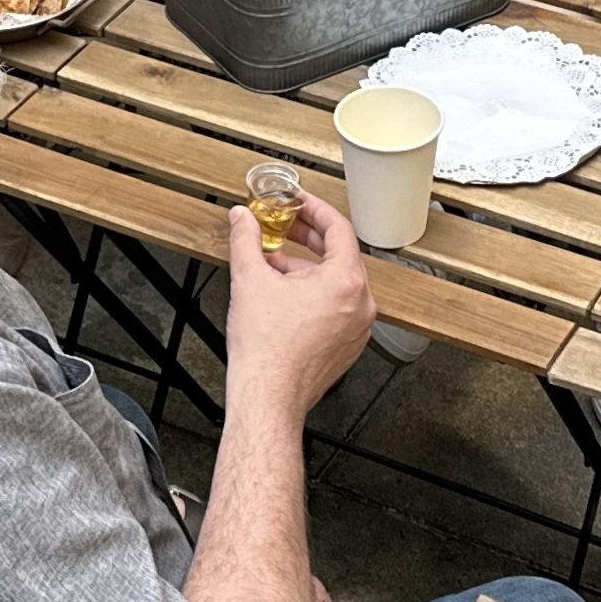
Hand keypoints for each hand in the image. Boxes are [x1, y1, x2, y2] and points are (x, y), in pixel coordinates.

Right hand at [222, 191, 375, 422]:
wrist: (268, 398)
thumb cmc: (267, 351)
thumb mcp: (250, 279)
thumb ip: (245, 239)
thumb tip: (241, 219)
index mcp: (345, 282)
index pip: (338, 228)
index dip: (315, 210)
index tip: (299, 203)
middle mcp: (360, 304)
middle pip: (339, 255)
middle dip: (307, 238)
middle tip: (284, 226)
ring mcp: (356, 328)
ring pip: (336, 284)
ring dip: (306, 269)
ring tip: (274, 265)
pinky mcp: (347, 346)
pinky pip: (335, 308)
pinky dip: (313, 295)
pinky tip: (283, 296)